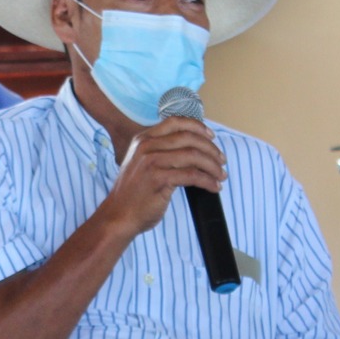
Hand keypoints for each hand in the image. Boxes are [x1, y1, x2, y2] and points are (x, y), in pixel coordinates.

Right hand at [98, 117, 225, 239]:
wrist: (118, 216)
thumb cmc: (133, 194)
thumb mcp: (142, 164)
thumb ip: (161, 152)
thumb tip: (194, 149)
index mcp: (143, 139)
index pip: (176, 122)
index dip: (198, 127)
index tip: (211, 137)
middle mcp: (146, 146)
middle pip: (189, 138)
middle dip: (211, 149)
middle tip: (221, 161)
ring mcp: (152, 162)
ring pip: (193, 156)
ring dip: (212, 166)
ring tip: (221, 175)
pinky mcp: (159, 179)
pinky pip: (192, 176)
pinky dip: (208, 181)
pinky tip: (214, 186)